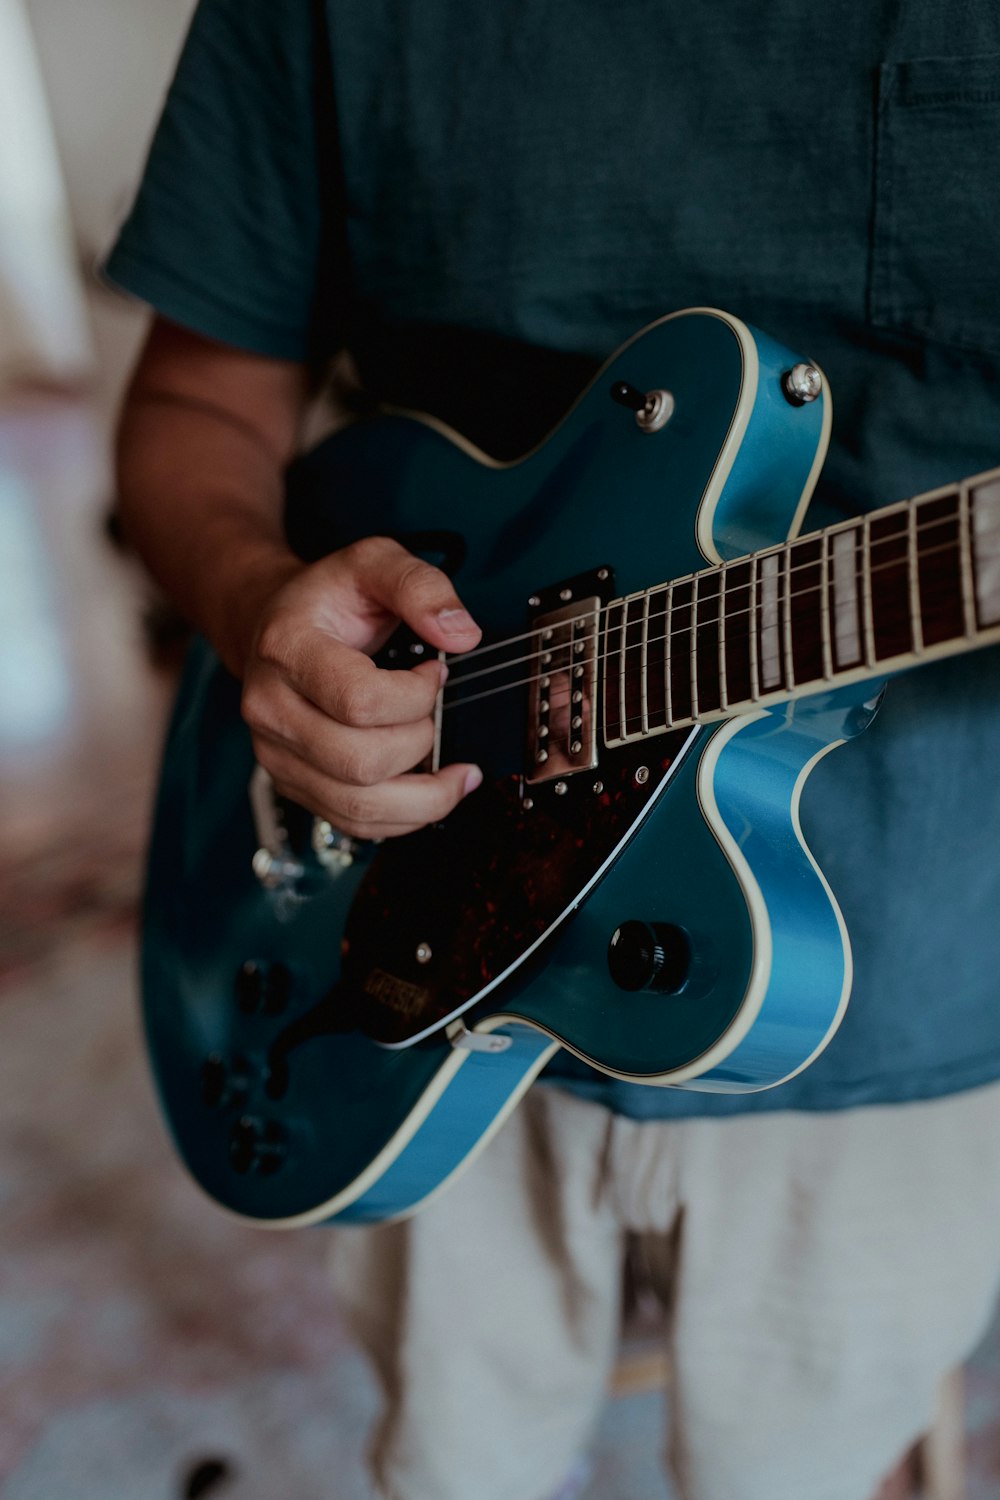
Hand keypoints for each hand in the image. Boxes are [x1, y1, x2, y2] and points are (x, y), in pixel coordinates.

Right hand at [240, 537, 482, 838]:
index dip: (414, 695)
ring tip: (456, 773)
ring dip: (423, 797)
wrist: (273, 625)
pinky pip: (354, 823)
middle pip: (359, 763)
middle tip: (433, 714)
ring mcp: (277, 754)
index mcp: (286, 648)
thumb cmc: (328, 599)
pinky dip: (404, 818)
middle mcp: (270, 708)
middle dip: (419, 742)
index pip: (358, 701)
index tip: (434, 674)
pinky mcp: (293, 784)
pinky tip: (433, 792)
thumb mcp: (371, 562)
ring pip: (357, 807)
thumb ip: (419, 585)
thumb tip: (462, 634)